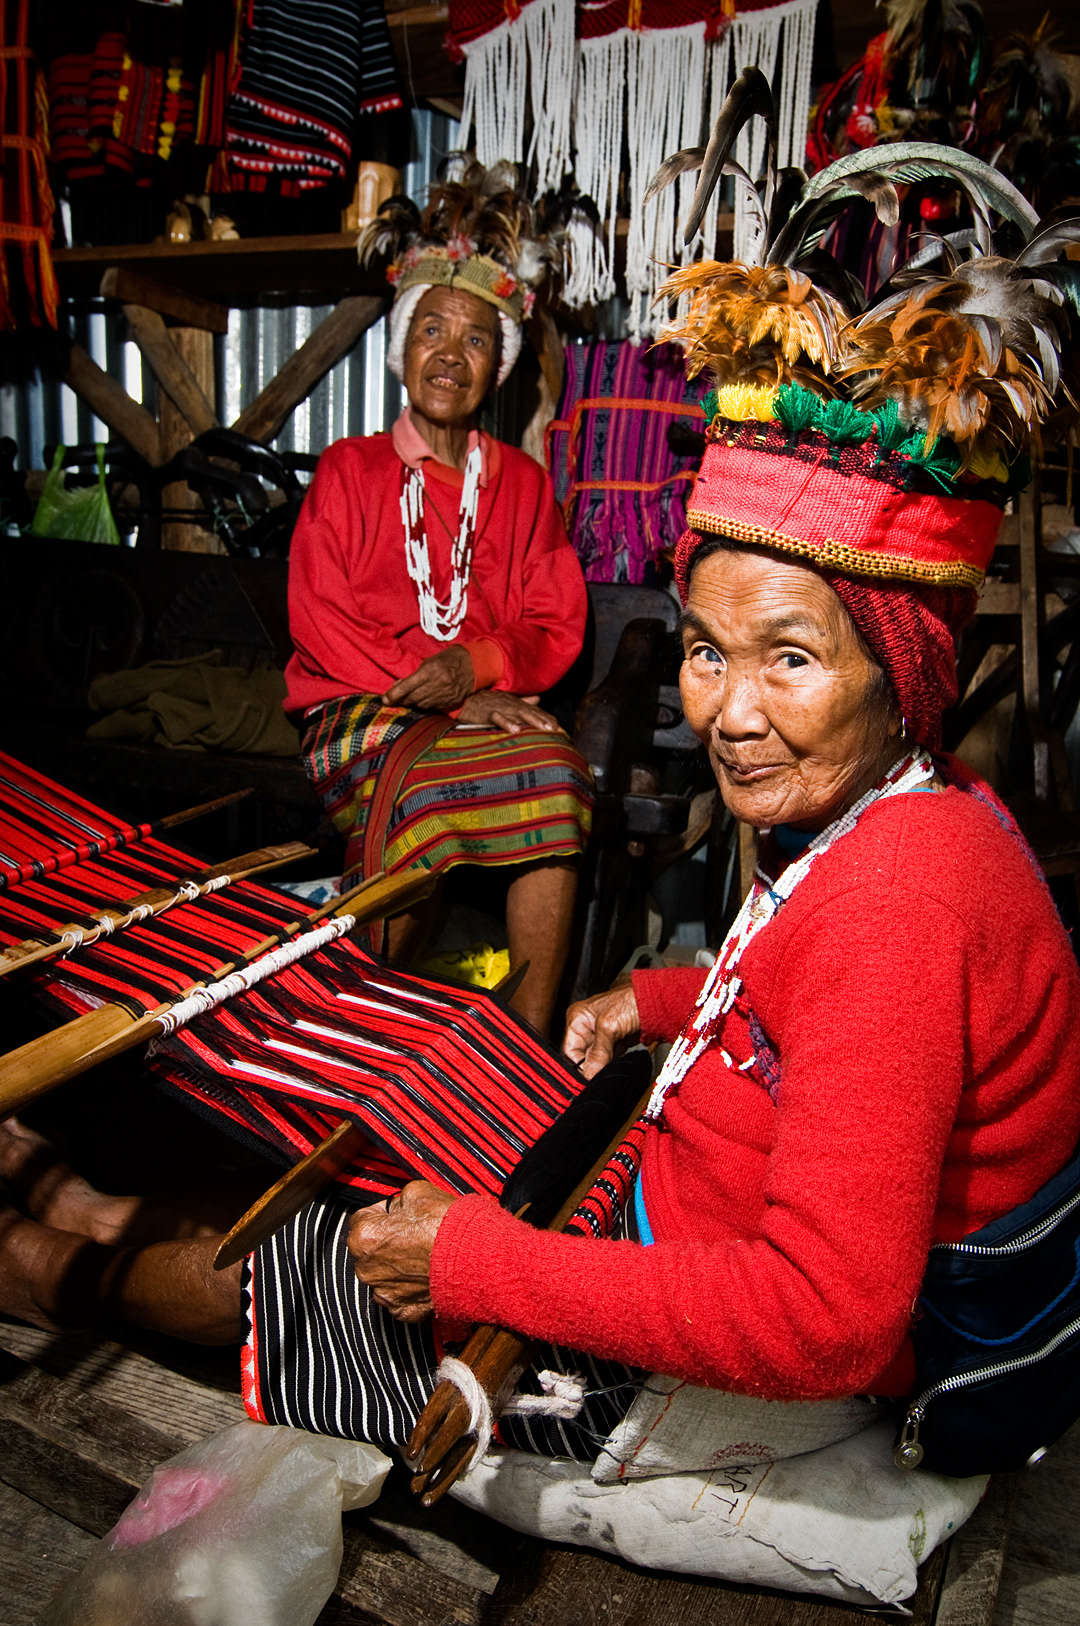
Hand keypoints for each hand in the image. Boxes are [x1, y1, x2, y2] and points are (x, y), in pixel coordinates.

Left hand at [347, 1180, 454, 1321]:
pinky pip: (400, 1297)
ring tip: (424, 1255)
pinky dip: (411, 1288)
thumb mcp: (417, 1191)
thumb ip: (398, 1200)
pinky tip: (427, 1274)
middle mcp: (368, 1269)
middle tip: (414, 1234)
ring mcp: (385, 1293)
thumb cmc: (447, 1227)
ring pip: (384, 1275)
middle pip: (371, 1250)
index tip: (396, 1213)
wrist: (476, 1258)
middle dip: (388, 1241)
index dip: (382, 1213)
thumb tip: (398, 1204)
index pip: (361, 1219)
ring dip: (398, 1266)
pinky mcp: (403, 1311)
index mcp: (364, 1237)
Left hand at [384, 647, 473, 710]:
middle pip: (413, 698)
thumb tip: (396, 687)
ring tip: (407, 700)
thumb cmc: (447, 660)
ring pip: (421, 705)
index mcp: (430, 670)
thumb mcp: (428, 662)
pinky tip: (421, 702)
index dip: (394, 695)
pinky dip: (424, 706)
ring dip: (411, 704)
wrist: (472, 665)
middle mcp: (437, 684)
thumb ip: (413, 676)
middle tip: (393, 701)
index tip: (385, 700)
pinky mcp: (450, 703)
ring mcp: (445, 695)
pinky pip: (432, 708)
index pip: (407, 686)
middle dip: (401, 701)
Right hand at [458, 690, 562, 735]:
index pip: (535, 711)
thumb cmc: (483, 701)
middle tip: (558, 730)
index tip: (560, 729)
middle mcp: (510, 704)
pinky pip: (498, 718)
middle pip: (531, 712)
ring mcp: (499, 708)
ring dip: (532, 721)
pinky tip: (515, 730)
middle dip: (545, 721)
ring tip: (545, 729)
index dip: (548, 719)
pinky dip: (506, 723)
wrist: (462, 696)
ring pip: (519, 714)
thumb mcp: (505, 700)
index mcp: (515, 703)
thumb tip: (538, 699)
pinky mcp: (487, 713)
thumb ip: (522, 700)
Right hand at [563, 983, 640, 1077]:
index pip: (570, 1050)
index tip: (585, 1081)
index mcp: (578, 1018)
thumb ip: (598, 1052)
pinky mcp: (617, 1043)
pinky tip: (618, 1065)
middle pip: (583, 1057)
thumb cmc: (633, 999)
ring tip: (610, 1069)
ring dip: (604, 1067)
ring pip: (598, 1061)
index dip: (577, 1067)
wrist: (660, 999)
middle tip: (598, 1078)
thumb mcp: (609, 1026)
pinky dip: (615, 1064)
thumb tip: (589, 1074)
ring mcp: (603, 1036)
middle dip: (592, 1067)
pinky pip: (611, 1060)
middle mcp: (588, 1027)